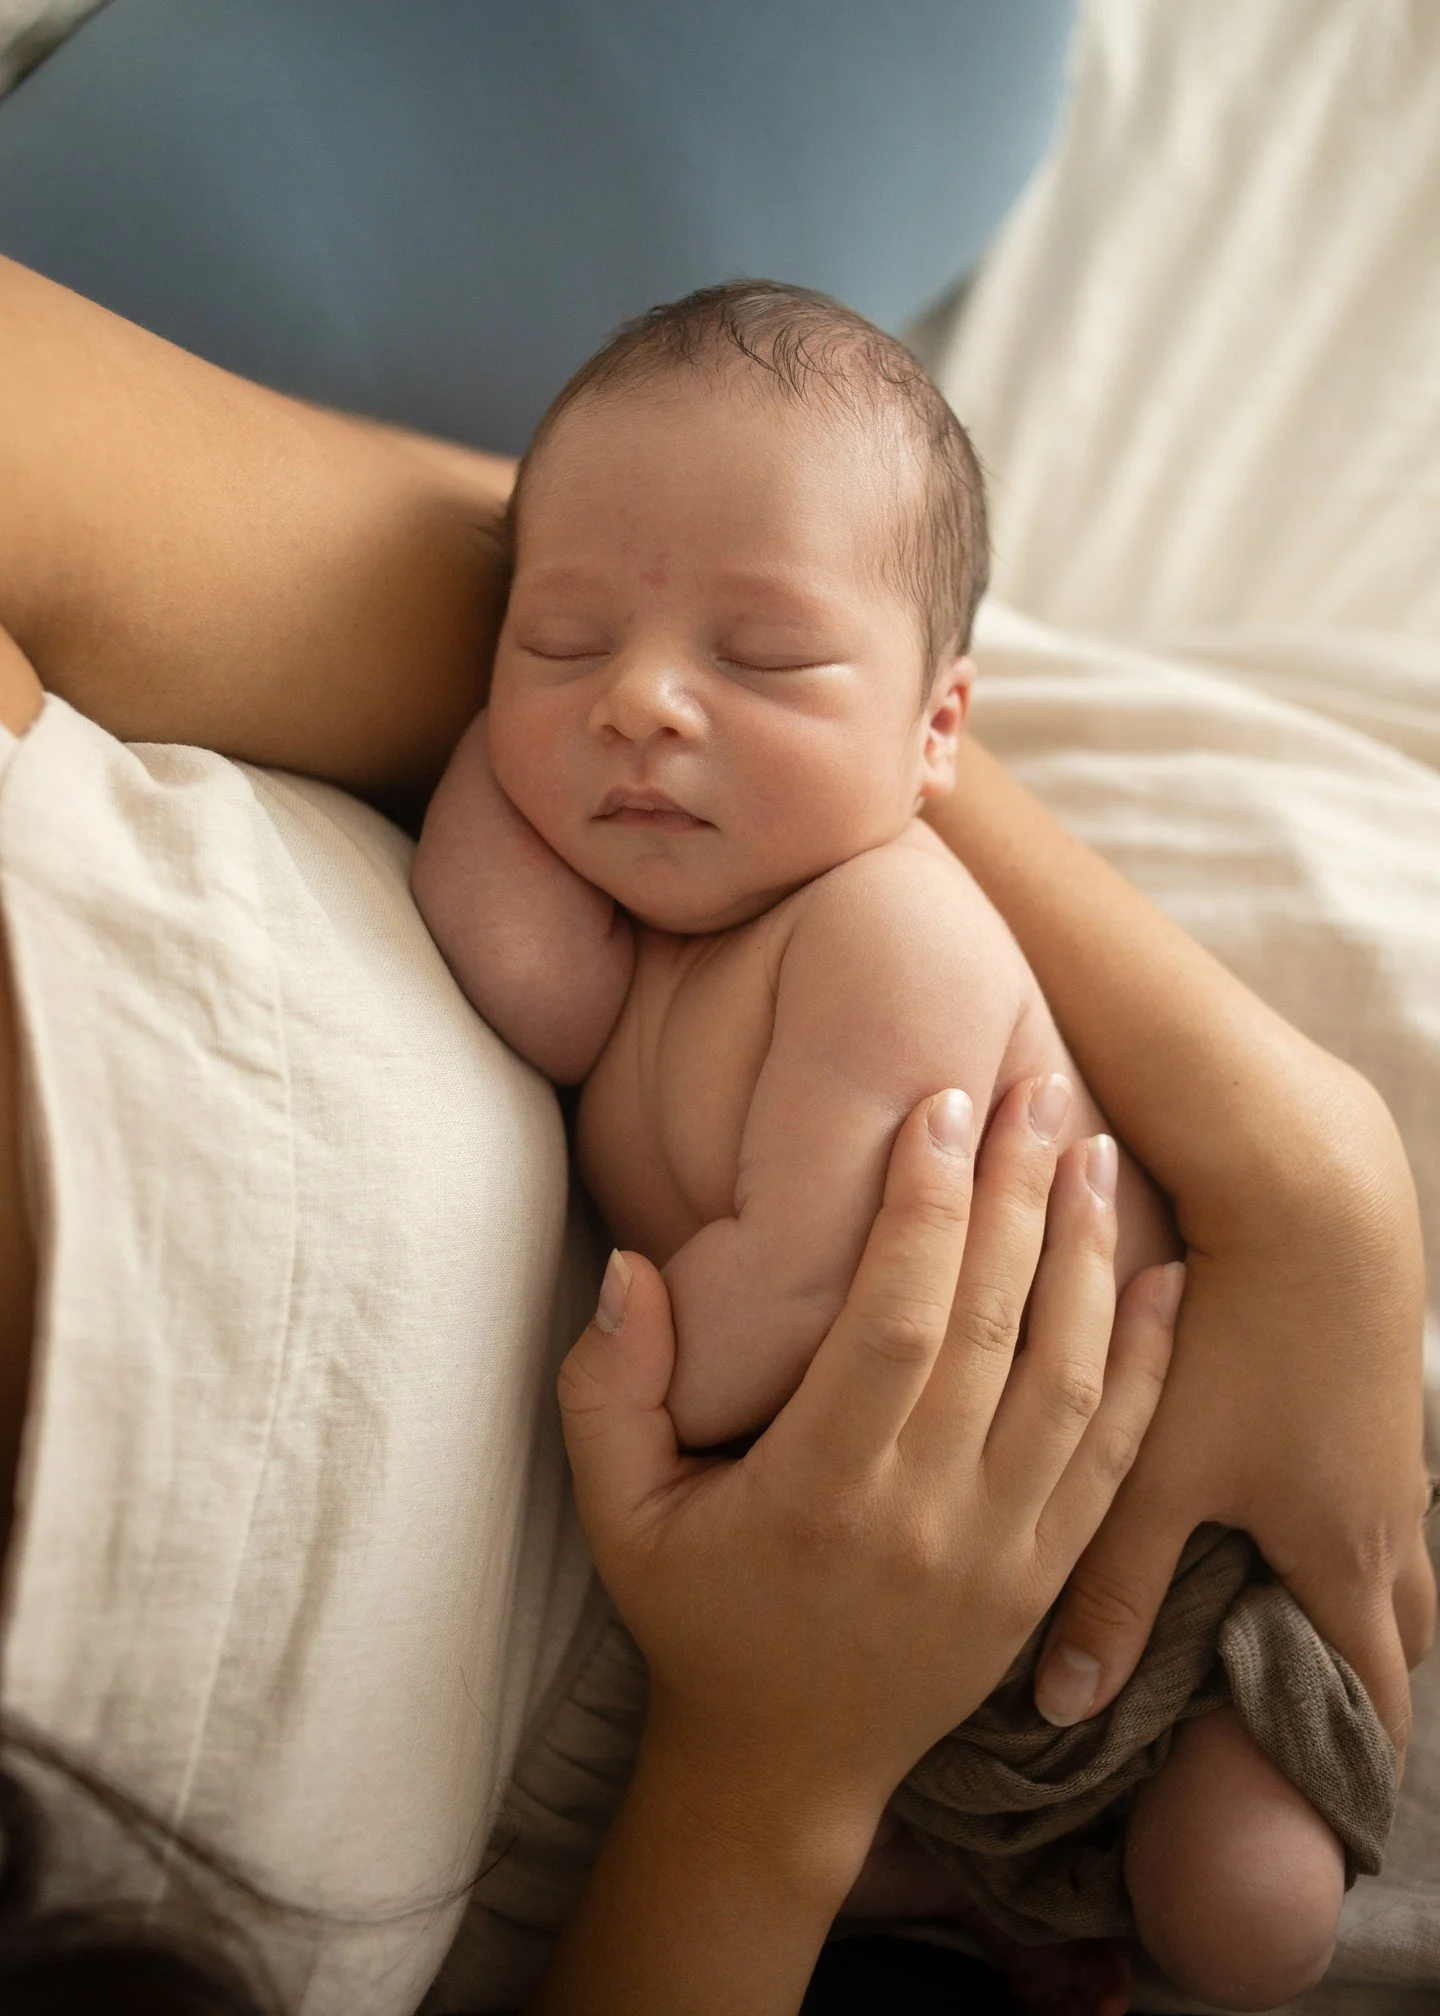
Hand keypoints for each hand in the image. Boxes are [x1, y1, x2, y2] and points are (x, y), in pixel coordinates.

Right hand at [558, 1077, 1180, 1860]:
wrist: (783, 1766)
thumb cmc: (694, 1616)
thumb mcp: (616, 1513)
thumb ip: (608, 1389)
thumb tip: (634, 1269)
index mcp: (817, 1495)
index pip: (894, 1323)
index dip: (924, 1208)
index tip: (938, 1107)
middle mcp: (924, 1520)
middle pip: (994, 1329)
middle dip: (1019, 1195)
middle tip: (1037, 1082)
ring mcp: (1000, 1553)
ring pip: (1067, 1379)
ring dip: (1087, 1255)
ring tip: (1091, 1145)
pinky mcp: (1045, 1575)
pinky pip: (1116, 1458)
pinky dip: (1146, 1365)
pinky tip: (1163, 1278)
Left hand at [1034, 1119, 1436, 1749]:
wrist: (1314, 1197)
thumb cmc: (1234, 1343)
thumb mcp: (1161, 1472)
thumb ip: (1113, 1588)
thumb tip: (1067, 1706)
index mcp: (1345, 1555)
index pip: (1373, 1694)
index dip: (1351, 1756)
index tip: (1326, 1810)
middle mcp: (1392, 1511)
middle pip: (1406, 1628)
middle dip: (1366, 1676)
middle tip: (1307, 1713)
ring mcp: (1398, 1444)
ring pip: (1398, 1546)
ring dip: (1361, 1582)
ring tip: (1297, 1604)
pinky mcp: (1381, 1381)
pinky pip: (1383, 1475)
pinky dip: (1349, 1504)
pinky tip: (1293, 1482)